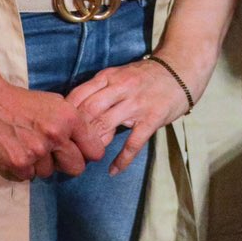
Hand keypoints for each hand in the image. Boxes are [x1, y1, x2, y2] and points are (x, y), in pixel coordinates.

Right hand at [0, 76, 109, 182]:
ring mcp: (37, 151)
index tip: (80, 152)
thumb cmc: (23, 101)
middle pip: (76, 168)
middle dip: (67, 164)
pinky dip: (23, 168)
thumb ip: (72, 124)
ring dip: (40, 165)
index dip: (87, 153)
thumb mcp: (55, 103)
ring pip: (49, 173)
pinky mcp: (18, 163)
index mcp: (70, 118)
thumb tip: (88, 144)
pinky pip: (28, 176)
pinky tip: (16, 151)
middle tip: (55, 156)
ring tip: (28, 147)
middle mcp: (56, 135)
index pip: (94, 151)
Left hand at [68, 56, 194, 174]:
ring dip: (93, 146)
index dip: (66, 116)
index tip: (60, 130)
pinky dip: (121, 160)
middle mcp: (120, 88)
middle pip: (88, 111)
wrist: (181, 70)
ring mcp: (136, 103)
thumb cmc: (147, 76)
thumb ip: (101, 89)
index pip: (79, 95)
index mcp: (109, 76)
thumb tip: (75, 111)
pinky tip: (112, 170)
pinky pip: (133, 143)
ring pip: (105, 126)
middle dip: (76, 133)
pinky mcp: (152, 118)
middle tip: (70, 149)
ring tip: (87, 159)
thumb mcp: (120, 74)